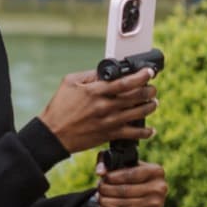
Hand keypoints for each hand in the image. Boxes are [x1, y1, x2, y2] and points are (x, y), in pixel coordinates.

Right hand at [39, 68, 156, 154]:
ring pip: (138, 114)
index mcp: (96, 91)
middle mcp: (105, 106)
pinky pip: (133, 134)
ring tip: (152, 103)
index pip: (124, 82)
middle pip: (136, 97)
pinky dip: (145, 132)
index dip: (141, 76)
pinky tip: (149, 129)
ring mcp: (109, 122)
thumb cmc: (59, 107)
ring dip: (150, 107)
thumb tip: (106, 71)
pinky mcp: (109, 135)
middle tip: (152, 88)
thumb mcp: (70, 83)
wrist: (53, 134)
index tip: (149, 72)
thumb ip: (90, 75)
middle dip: (149, 91)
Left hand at [95, 160, 166, 206]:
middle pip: (127, 191)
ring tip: (100, 199)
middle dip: (108, 190)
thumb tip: (100, 171)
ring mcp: (157, 203)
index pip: (131, 175)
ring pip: (126, 205)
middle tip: (99, 189)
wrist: (147, 188)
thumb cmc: (133, 173)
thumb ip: (108, 161)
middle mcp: (160, 187)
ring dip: (109, 203)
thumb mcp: (123, 162)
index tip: (103, 178)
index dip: (113, 178)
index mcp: (156, 171)